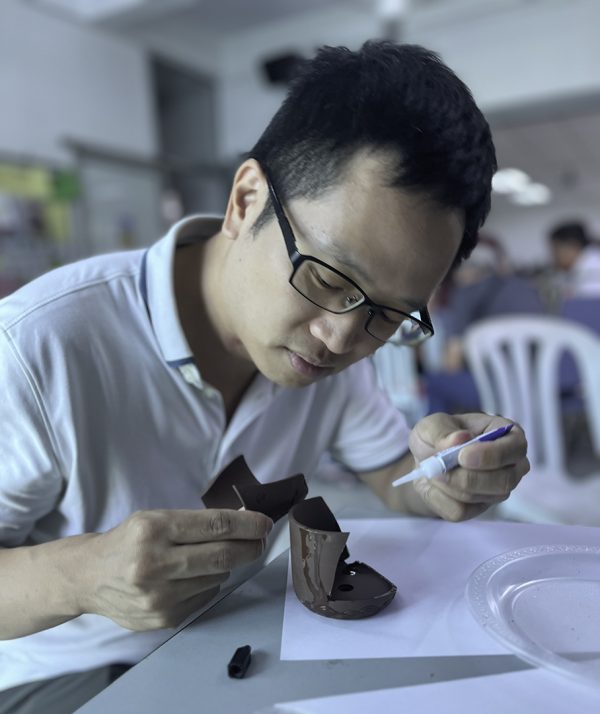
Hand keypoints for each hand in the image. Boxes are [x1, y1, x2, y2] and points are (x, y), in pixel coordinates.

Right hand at [79, 508, 272, 630]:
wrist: (88, 577)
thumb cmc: (128, 541)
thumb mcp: (155, 519)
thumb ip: (195, 523)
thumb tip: (244, 522)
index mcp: (154, 529)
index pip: (215, 525)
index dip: (247, 524)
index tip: (265, 523)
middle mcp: (156, 562)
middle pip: (222, 555)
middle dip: (250, 547)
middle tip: (260, 541)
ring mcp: (159, 595)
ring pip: (217, 577)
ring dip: (225, 565)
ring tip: (213, 557)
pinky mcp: (163, 619)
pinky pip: (204, 597)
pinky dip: (208, 583)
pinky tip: (192, 576)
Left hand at [407, 412, 528, 520]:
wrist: (423, 462)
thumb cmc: (436, 437)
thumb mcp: (432, 424)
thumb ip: (442, 430)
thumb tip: (461, 438)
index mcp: (508, 434)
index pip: (516, 448)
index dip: (491, 455)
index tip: (462, 456)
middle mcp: (511, 464)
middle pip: (504, 480)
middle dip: (467, 478)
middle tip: (438, 468)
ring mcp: (498, 489)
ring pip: (480, 497)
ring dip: (449, 485)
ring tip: (433, 471)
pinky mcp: (480, 508)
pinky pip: (462, 511)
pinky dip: (440, 498)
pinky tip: (435, 486)